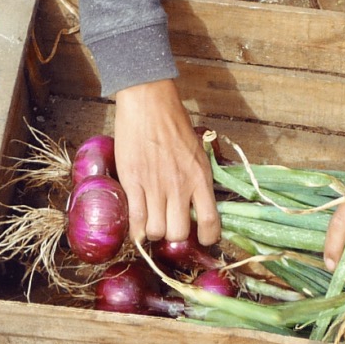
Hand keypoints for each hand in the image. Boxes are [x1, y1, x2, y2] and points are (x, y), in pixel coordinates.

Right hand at [113, 79, 220, 245]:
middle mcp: (180, 187)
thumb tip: (197, 202)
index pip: (210, 222)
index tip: (202, 239)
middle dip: (174, 237)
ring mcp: (155, 186)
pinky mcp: (133, 182)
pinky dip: (136, 230)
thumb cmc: (174, 124)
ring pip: (156, 231)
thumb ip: (198, 178)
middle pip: (178, 233)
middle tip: (170, 227)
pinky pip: (135, 220)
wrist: (149, 104)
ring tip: (152, 223)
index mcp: (200, 178)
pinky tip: (137, 226)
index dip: (207, 238)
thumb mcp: (198, 152)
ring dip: (154, 232)